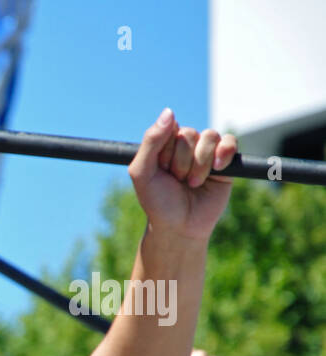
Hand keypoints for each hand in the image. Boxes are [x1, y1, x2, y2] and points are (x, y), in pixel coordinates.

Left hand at [129, 108, 237, 241]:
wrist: (180, 226)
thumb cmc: (158, 202)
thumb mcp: (142, 172)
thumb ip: (150, 141)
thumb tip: (169, 111)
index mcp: (164, 145)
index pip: (169, 128)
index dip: (165, 151)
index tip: (161, 170)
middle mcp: (185, 145)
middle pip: (188, 134)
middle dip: (180, 162)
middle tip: (177, 181)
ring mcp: (206, 152)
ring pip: (209, 137)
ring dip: (198, 164)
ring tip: (192, 183)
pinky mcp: (225, 161)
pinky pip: (229, 141)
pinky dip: (223, 153)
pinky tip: (216, 170)